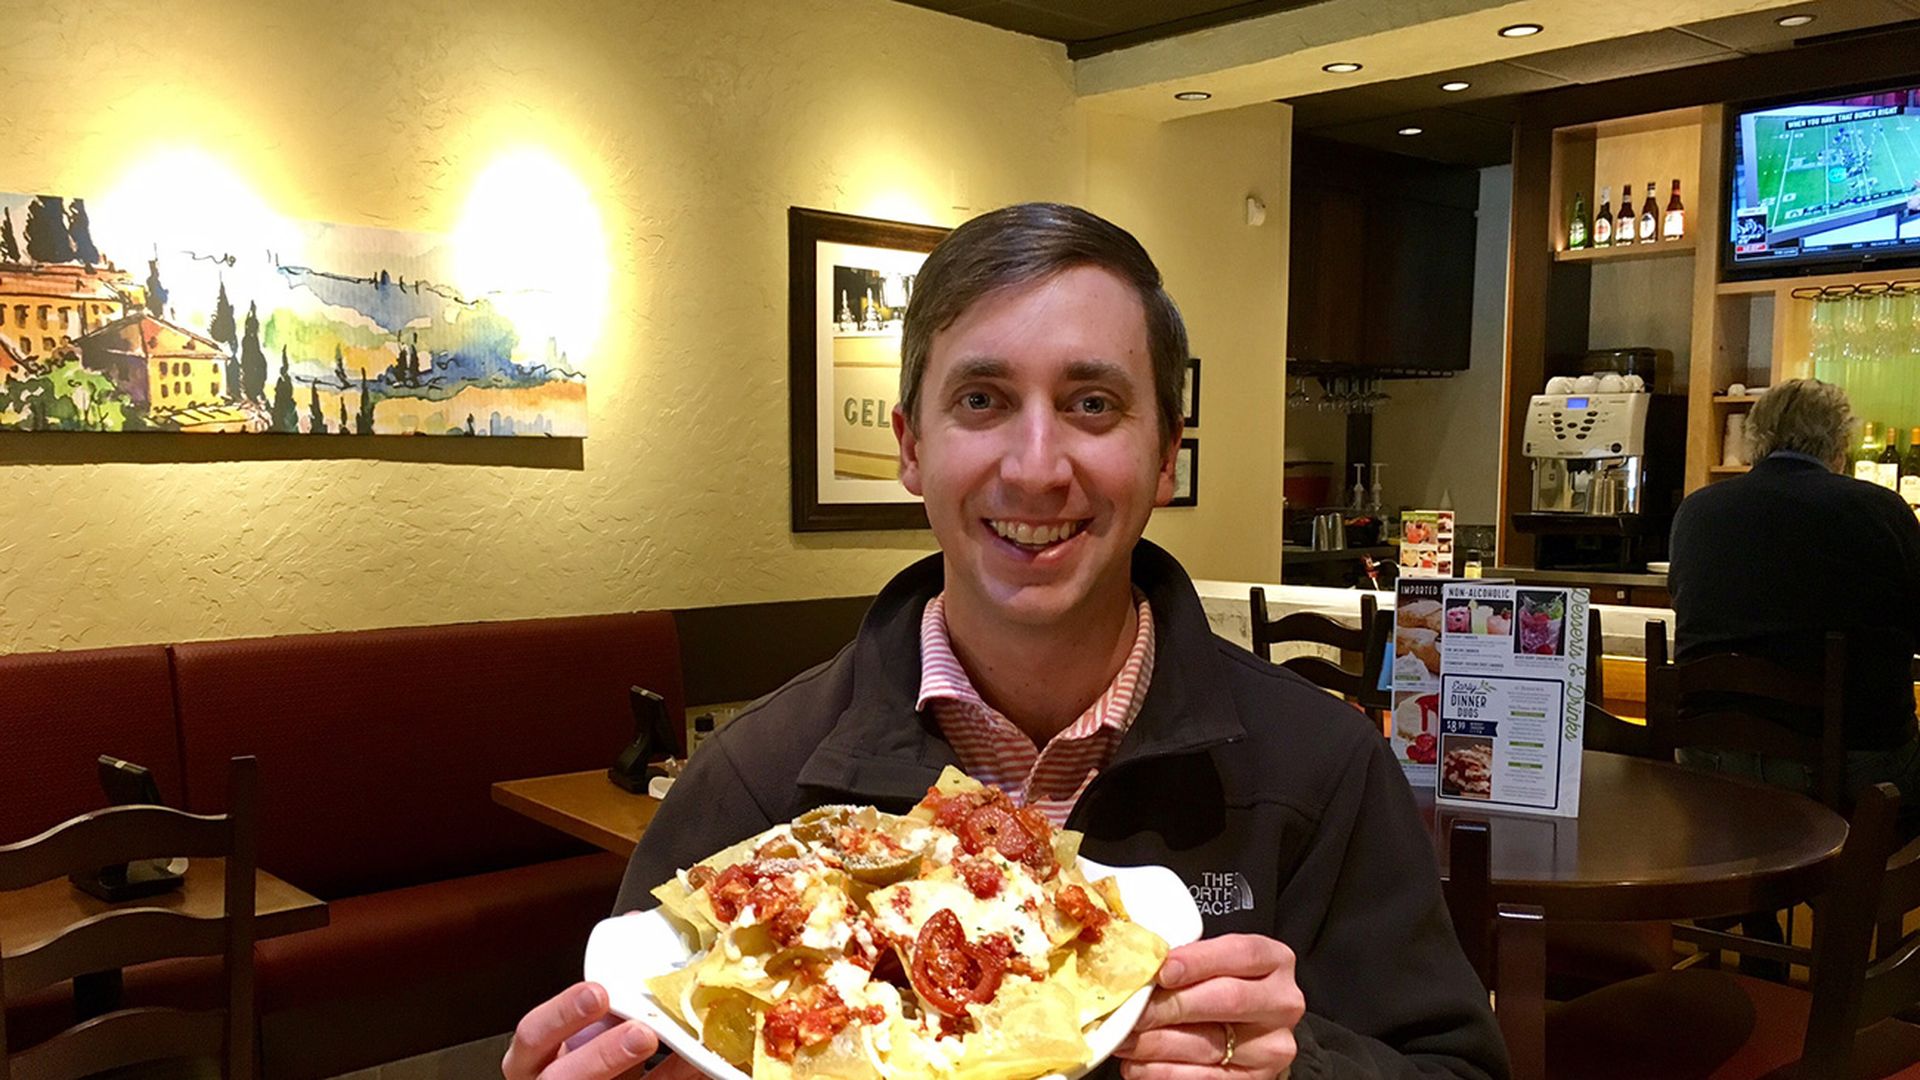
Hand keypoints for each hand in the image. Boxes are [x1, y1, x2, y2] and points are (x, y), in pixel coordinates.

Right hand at [501, 982, 696, 1079]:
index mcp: (535, 1054)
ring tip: (670, 1044)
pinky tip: (694, 1058)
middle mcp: (550, 1079)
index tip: (597, 992)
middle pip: (561, 1076)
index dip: (562, 1014)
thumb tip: (635, 924)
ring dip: (633, 1065)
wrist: (599, 1077)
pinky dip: (673, 1075)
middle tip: (640, 1031)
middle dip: (601, 1053)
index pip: (534, 1033)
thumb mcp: (581, 1020)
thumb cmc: (581, 1051)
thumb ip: (602, 985)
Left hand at [1115, 934, 1305, 1078]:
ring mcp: (1270, 1045)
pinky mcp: (1254, 1079)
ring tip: (1123, 1038)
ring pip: (1210, 1043)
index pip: (1240, 953)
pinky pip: (1205, 1078)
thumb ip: (1187, 961)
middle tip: (1132, 1008)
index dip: (1199, 960)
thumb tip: (1137, 969)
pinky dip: (1164, 1072)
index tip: (1162, 970)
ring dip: (1157, 1043)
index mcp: (1274, 961)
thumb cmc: (1222, 984)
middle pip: (1227, 1000)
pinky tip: (1138, 1064)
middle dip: (1172, 1005)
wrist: (1246, 1027)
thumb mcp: (1215, 962)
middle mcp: (1280, 1003)